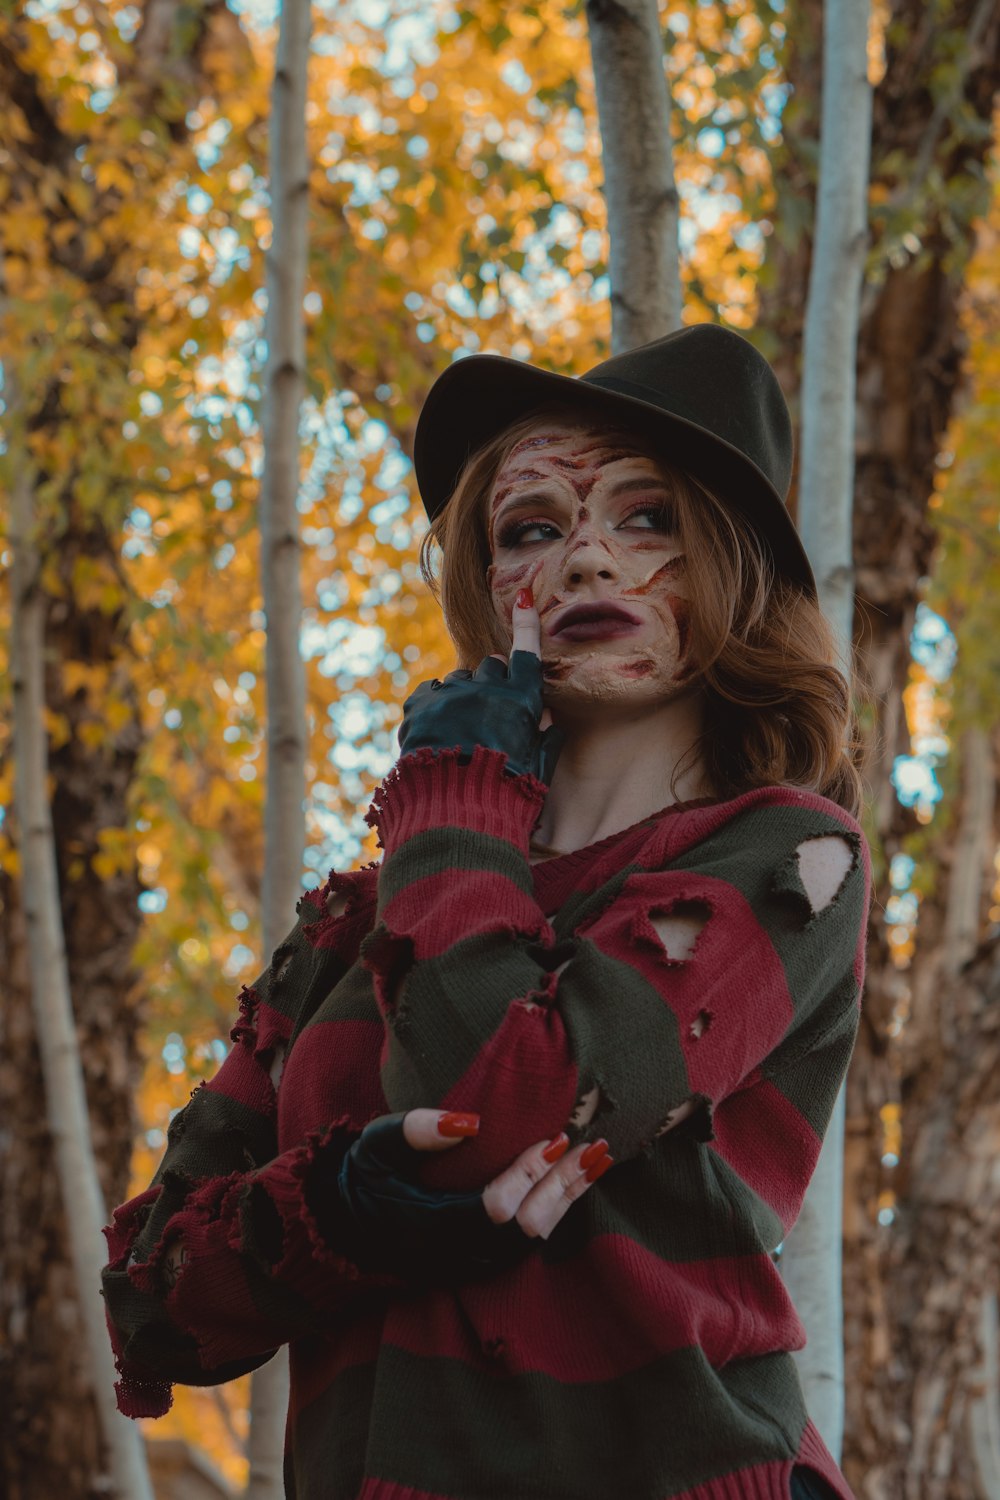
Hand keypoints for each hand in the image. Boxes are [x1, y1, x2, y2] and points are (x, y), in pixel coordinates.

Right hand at [313, 1108, 611, 1285]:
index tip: (553, 1138)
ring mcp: (472, 1265)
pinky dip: (558, 1211)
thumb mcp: (376, 1145)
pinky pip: (530, 1244)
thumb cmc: (363, 1179)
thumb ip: (415, 1131)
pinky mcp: (482, 1264)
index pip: (495, 1209)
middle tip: (590, 1146)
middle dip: (562, 1186)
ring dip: (568, 1198)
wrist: (346, 1228)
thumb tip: (469, 1122)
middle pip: (528, 1229)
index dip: (528, 1175)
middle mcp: (458, 1255)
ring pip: (535, 1241)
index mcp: (430, 1227)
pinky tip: (576, 1183)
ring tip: (596, 1160)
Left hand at [397, 591, 563, 784]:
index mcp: (519, 700)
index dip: (527, 625)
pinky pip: (430, 691)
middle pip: (490, 666)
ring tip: (461, 729)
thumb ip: (547, 738)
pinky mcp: (420, 705)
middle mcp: (484, 689)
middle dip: (493, 682)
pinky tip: (439, 728)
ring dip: (463, 695)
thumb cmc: (504, 792)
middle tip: (491, 711)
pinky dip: (436, 703)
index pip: (526, 653)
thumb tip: (550, 720)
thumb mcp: (537, 769)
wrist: (451, 811)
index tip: (524, 598)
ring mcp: (449, 695)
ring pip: (459, 679)